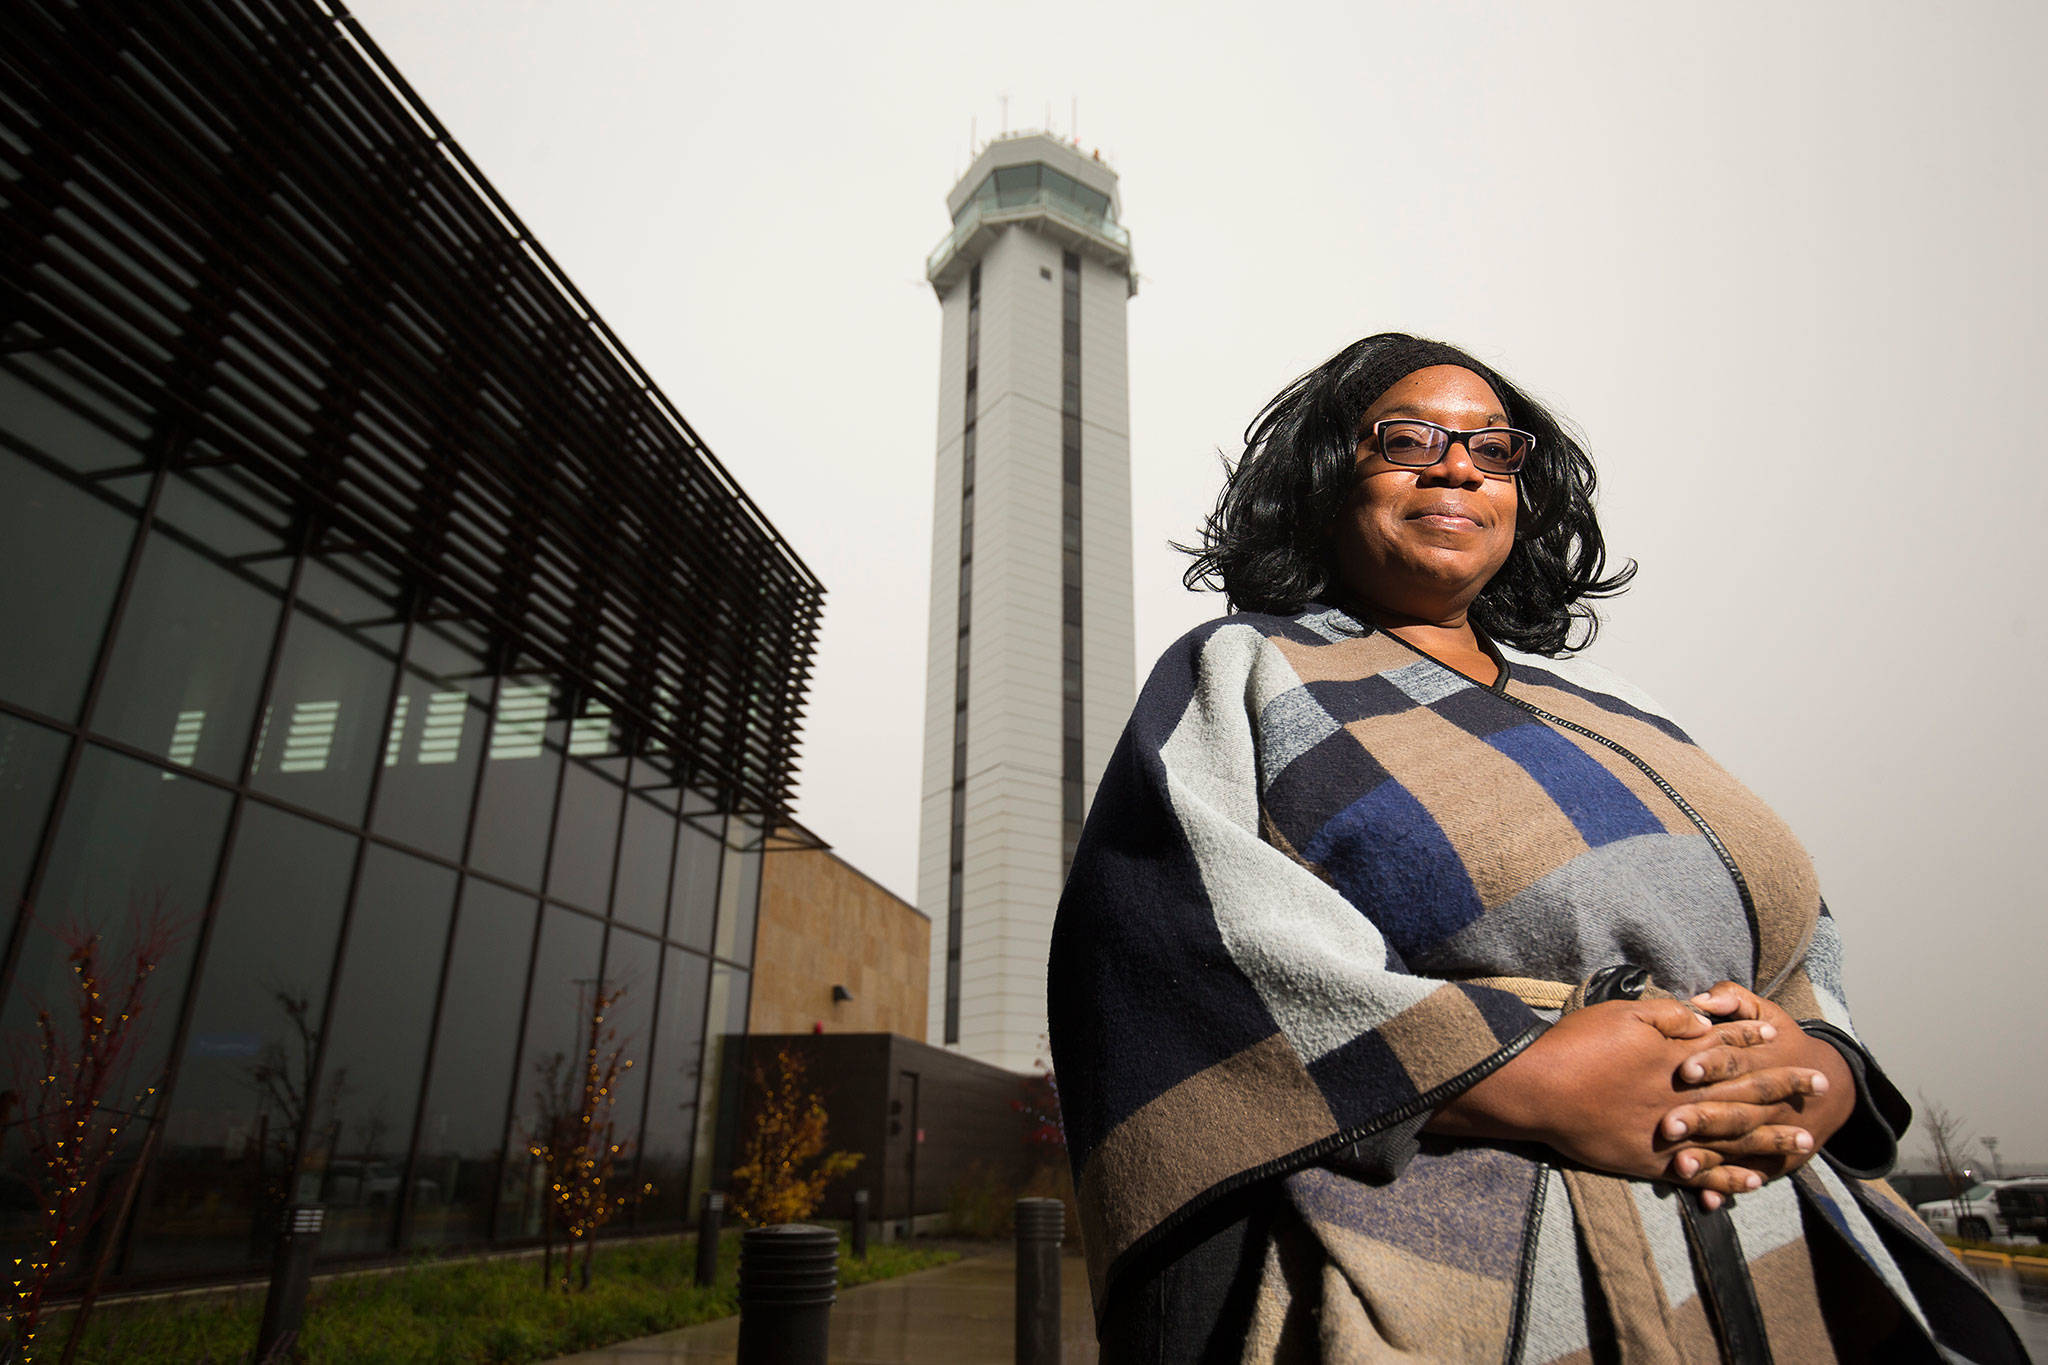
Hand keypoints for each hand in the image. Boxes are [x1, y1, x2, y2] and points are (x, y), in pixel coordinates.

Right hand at [1427, 997, 1797, 1202]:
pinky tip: (1755, 1182)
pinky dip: (1729, 1179)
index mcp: (1675, 1056)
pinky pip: (1701, 1173)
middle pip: (1743, 1091)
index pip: (1726, 1045)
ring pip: (1733, 1137)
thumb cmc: (1574, 1046)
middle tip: (1821, 1085)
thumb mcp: (1620, 1014)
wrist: (1538, 1090)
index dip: (1755, 1038)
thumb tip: (1703, 1018)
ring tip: (1804, 1142)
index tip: (1783, 1036)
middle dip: (1783, 1087)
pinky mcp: (1652, 1160)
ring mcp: (1671, 1132)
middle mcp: (1682, 1095)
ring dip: (1771, 1137)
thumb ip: (1667, 1016)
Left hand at [1660, 982, 1855, 1206]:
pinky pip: (1748, 1175)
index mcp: (1762, 1060)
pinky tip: (1708, 1200)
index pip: (1734, 1060)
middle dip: (1703, 1117)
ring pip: (1738, 1146)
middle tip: (1667, 1125)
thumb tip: (1703, 1000)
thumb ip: (1735, 1000)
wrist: (1833, 1083)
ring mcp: (1769, 1133)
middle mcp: (1765, 1100)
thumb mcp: (1767, 1013)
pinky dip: (1728, 1188)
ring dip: (1712, 1159)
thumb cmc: (1782, 1041)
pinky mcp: (1772, 1159)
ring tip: (1682, 1166)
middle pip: (1733, 1108)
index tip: (1684, 1070)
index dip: (1711, 1064)